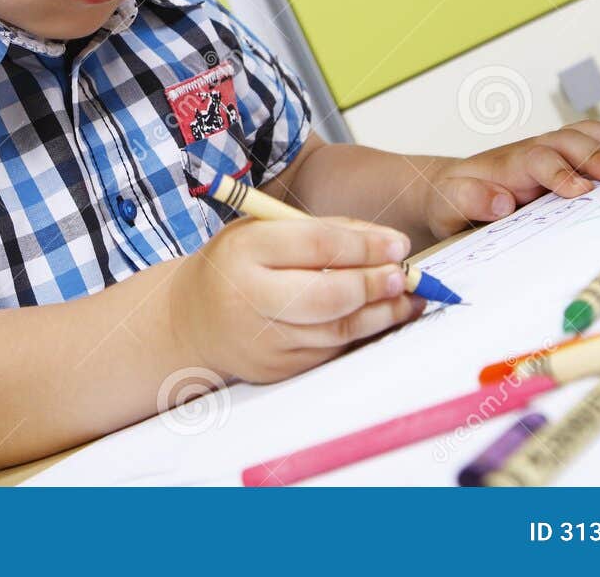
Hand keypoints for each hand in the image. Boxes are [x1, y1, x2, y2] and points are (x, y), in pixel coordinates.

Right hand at [169, 216, 424, 384]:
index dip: (364, 246)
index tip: (398, 244)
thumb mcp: (263, 231)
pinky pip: (331, 349)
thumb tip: (385, 242)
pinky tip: (382, 318)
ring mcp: (264, 339)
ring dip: (382, 314)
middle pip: (329, 295)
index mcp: (244, 250)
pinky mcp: (278, 368)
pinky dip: (362, 333)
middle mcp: (250, 296)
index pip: (316, 245)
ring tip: (407, 298)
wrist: (192, 320)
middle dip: (376, 284)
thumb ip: (321, 230)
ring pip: (338, 329)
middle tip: (404, 274)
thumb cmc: (237, 265)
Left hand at [418, 119, 599, 239]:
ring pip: (582, 135)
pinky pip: (590, 139)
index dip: (559, 173)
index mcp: (505, 167)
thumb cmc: (452, 199)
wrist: (452, 188)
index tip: (580, 190)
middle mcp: (531, 153)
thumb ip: (469, 200)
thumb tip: (502, 201)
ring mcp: (548, 152)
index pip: (536, 161)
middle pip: (566, 143)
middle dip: (596, 155)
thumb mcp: (447, 204)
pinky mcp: (562, 158)